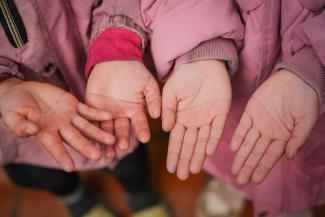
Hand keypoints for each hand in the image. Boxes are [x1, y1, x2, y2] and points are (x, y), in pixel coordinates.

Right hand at [0, 80, 114, 170]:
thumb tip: (32, 131)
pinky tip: (109, 116)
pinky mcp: (73, 105)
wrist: (21, 91)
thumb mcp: (12, 115)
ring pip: (86, 127)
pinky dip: (98, 113)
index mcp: (45, 133)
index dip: (62, 157)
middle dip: (87, 147)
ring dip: (99, 133)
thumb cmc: (13, 106)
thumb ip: (20, 125)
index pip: (55, 147)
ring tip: (112, 139)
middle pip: (76, 139)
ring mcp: (68, 117)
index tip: (70, 168)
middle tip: (98, 156)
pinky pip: (88, 110)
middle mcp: (60, 128)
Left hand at [86, 61, 160, 157]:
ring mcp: (106, 113)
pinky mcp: (91, 108)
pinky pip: (90, 119)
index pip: (140, 123)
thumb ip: (153, 99)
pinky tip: (89, 139)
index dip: (142, 130)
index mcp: (135, 111)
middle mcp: (121, 115)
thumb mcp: (148, 84)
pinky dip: (89, 129)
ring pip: (106, 130)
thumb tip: (157, 115)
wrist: (114, 59)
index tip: (146, 139)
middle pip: (121, 130)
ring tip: (107, 153)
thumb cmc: (134, 71)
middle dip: (122, 139)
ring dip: (106, 141)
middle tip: (122, 148)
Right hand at [162, 60, 231, 179]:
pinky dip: (213, 139)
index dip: (174, 154)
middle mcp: (194, 121)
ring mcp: (208, 117)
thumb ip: (167, 110)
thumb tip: (166, 129)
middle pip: (189, 144)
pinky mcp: (221, 111)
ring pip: (203, 141)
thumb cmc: (184, 76)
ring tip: (194, 170)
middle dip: (185, 160)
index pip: (176, 140)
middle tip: (182, 176)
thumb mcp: (170, 92)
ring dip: (198, 155)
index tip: (171, 168)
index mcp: (181, 117)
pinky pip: (217, 128)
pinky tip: (208, 151)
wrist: (202, 61)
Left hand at [230, 70, 318, 184]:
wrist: (297, 79)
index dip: (262, 168)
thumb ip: (298, 139)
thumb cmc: (306, 100)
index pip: (270, 156)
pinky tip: (234, 148)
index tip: (255, 180)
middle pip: (256, 152)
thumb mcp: (306, 121)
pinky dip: (238, 136)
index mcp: (283, 137)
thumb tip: (289, 157)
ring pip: (248, 142)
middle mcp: (269, 132)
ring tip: (234, 170)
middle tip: (240, 180)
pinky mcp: (251, 111)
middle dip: (248, 166)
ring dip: (241, 156)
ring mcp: (259, 122)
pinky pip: (243, 126)